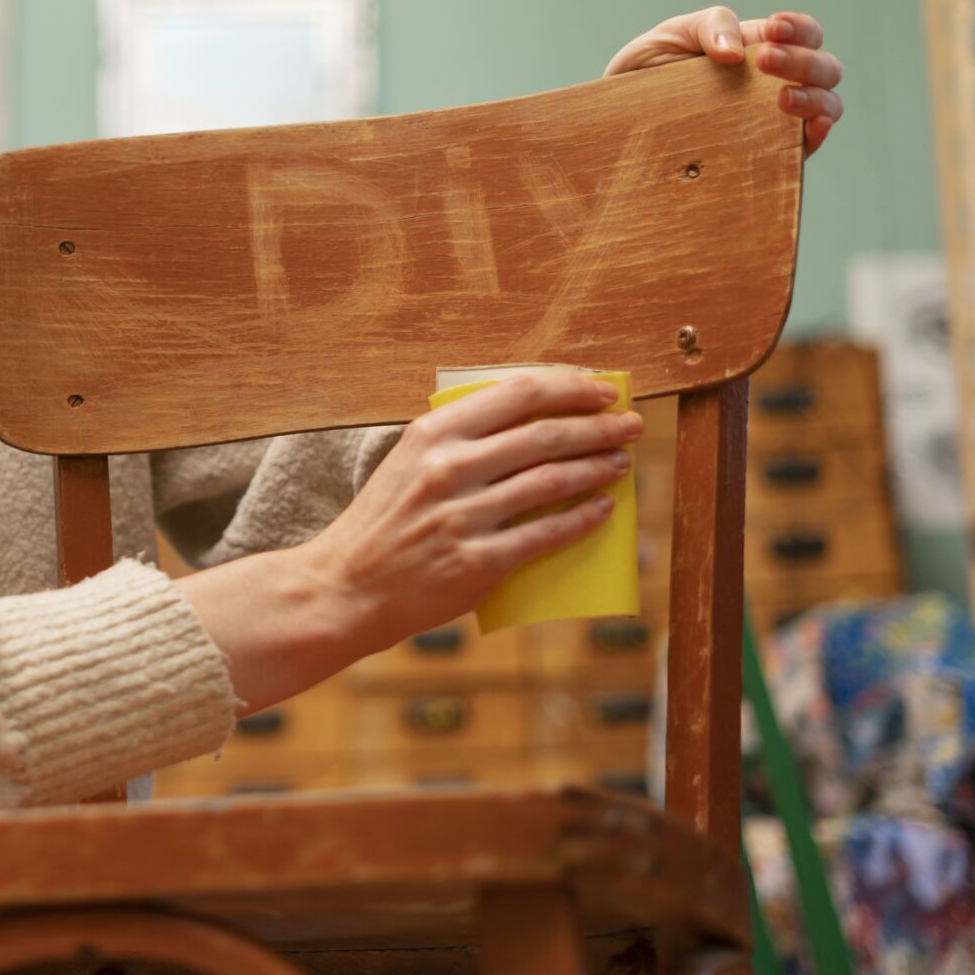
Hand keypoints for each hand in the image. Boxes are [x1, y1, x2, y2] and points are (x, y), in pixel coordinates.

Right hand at [300, 369, 642, 655]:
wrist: (345, 586)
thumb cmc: (382, 523)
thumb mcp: (408, 462)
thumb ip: (460, 439)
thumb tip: (537, 420)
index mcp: (431, 434)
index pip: (516, 394)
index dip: (569, 387)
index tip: (603, 388)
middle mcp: (447, 468)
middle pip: (544, 434)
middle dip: (598, 425)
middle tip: (630, 423)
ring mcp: (463, 516)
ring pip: (552, 480)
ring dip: (597, 467)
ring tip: (621, 461)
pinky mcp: (477, 563)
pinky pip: (545, 533)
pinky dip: (581, 518)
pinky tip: (603, 508)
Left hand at [604, 6, 844, 156]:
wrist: (617, 120)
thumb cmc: (648, 72)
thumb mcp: (672, 35)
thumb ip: (709, 26)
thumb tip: (735, 52)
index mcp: (760, 49)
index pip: (805, 34)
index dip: (800, 29)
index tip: (774, 29)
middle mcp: (775, 84)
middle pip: (823, 68)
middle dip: (802, 61)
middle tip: (765, 61)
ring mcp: (773, 120)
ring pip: (825, 105)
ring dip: (814, 97)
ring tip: (782, 98)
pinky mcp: (764, 154)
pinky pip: (805, 148)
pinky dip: (817, 134)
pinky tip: (809, 127)